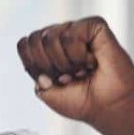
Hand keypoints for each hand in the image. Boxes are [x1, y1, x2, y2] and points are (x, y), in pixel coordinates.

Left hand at [16, 16, 133, 127]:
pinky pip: (71, 34)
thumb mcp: (48, 93)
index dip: (34, 64)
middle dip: (49, 65)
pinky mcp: (94, 26)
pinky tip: (91, 61)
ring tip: (82, 69)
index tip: (52, 79)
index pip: (24, 44)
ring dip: (65, 62)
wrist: (108, 108)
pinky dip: (78, 54)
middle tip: (69, 75)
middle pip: (35, 39)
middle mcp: (60, 36)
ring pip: (51, 36)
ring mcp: (77, 30)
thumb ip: (35, 75)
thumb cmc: (83, 101)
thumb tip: (40, 65)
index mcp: (47, 50)